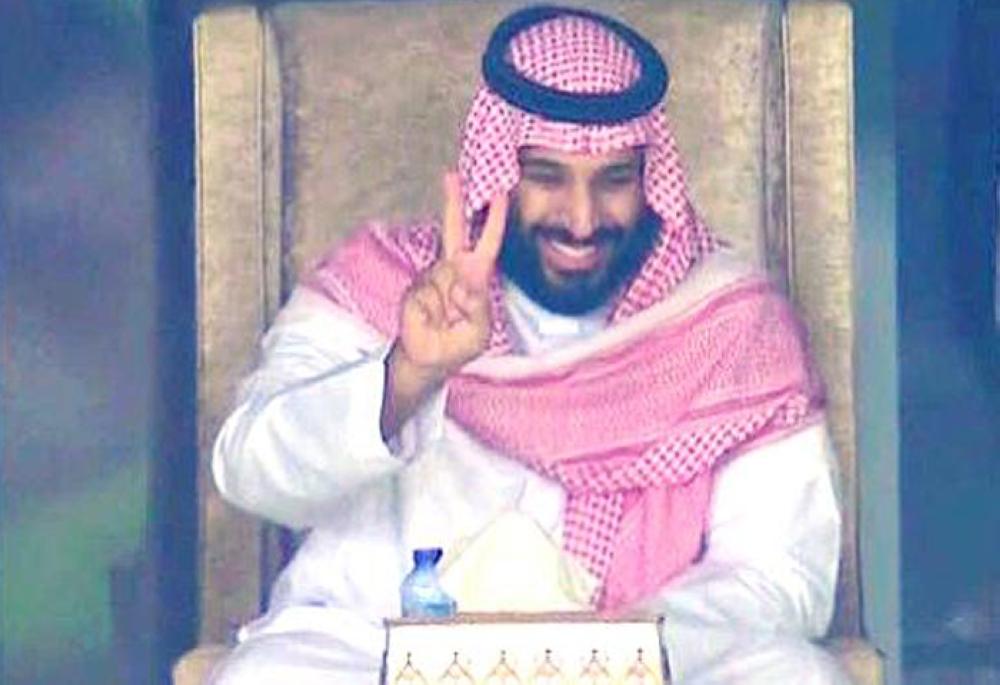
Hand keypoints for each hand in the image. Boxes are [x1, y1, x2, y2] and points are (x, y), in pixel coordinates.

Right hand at [380, 173, 506, 439]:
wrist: (427, 359)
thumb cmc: (459, 345)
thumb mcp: (478, 330)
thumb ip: (477, 302)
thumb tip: (468, 274)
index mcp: (477, 279)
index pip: (487, 244)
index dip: (493, 219)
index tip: (498, 193)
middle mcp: (454, 271)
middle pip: (455, 230)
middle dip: (454, 203)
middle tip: (454, 175)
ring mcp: (433, 277)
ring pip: (441, 274)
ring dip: (446, 297)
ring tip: (448, 320)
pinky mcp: (416, 287)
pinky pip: (425, 291)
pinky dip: (430, 306)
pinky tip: (433, 319)